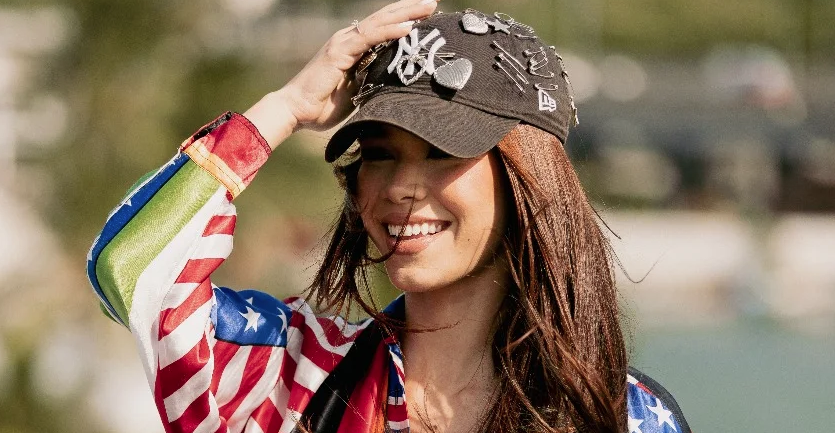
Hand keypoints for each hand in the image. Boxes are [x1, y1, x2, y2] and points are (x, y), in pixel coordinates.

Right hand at [245, 0, 438, 148]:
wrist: (297, 111)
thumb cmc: (323, 106)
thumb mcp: (357, 92)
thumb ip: (373, 82)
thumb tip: (395, 84)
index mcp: (352, 48)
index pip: (383, 28)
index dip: (404, 19)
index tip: (428, 17)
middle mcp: (348, 40)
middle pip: (384, 19)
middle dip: (410, 9)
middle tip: (433, 3)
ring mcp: (343, 43)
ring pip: (380, 23)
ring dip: (406, 14)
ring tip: (428, 7)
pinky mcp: (339, 52)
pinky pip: (369, 38)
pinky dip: (390, 31)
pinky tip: (408, 27)